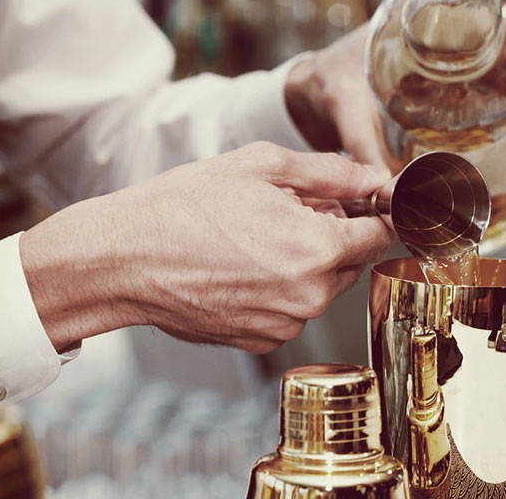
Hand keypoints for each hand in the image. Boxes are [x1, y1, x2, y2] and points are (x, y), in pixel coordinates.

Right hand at [20, 142, 395, 353]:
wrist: (123, 259)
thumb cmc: (184, 205)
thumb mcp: (261, 166)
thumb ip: (331, 174)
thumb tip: (373, 178)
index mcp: (317, 248)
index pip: (381, 235)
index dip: (375, 213)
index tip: (362, 203)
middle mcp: (309, 294)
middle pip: (352, 261)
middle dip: (333, 235)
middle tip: (287, 212)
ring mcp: (286, 323)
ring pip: (322, 286)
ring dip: (305, 262)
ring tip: (255, 238)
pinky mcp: (263, 340)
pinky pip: (293, 310)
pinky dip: (280, 288)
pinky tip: (242, 267)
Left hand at [285, 26, 505, 170]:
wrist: (304, 92)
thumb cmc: (324, 84)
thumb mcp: (343, 107)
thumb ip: (362, 147)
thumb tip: (389, 193)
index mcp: (429, 36)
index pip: (495, 37)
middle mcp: (447, 59)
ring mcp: (448, 88)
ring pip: (505, 97)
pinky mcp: (441, 116)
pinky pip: (483, 122)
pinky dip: (503, 140)